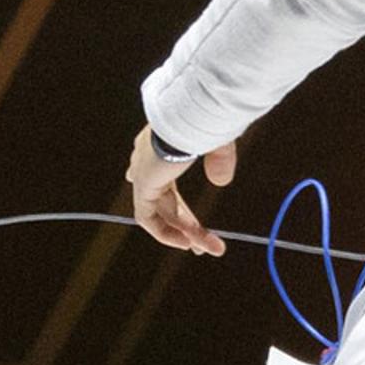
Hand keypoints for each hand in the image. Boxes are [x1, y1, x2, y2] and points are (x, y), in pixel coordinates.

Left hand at [129, 126, 237, 254]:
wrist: (193, 114)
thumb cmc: (208, 118)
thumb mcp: (219, 140)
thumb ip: (220, 160)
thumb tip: (221, 183)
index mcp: (161, 143)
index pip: (156, 175)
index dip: (168, 199)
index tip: (181, 218)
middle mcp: (147, 158)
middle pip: (163, 200)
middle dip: (183, 224)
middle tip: (201, 244)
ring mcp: (144, 173)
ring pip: (161, 213)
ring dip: (185, 233)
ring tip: (207, 249)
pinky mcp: (143, 185)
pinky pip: (148, 219)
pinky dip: (166, 233)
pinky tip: (188, 242)